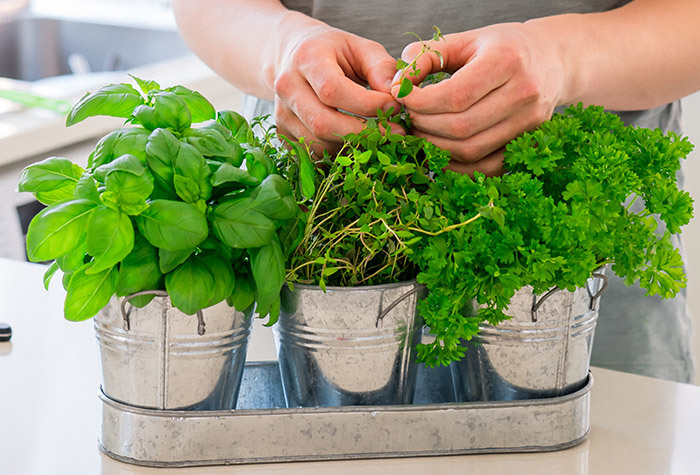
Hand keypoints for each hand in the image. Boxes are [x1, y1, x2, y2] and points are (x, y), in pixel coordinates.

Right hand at [273, 23, 400, 155]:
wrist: (295, 57)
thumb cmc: (334, 52)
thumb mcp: (361, 48)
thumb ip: (382, 68)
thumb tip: (397, 96)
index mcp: (307, 58)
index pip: (333, 90)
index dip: (366, 104)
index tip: (394, 107)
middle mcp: (287, 86)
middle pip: (322, 123)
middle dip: (362, 133)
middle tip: (392, 131)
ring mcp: (281, 112)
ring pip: (319, 143)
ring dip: (352, 145)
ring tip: (376, 135)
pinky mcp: (283, 132)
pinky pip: (313, 153)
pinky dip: (338, 152)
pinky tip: (354, 139)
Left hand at [391, 22, 564, 175]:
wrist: (552, 60)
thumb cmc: (502, 48)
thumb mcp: (465, 39)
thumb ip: (427, 56)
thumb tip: (397, 85)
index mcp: (507, 60)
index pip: (455, 95)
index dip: (419, 102)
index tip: (401, 96)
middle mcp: (523, 94)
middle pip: (460, 127)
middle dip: (424, 125)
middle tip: (409, 117)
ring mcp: (529, 123)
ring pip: (470, 151)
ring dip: (435, 147)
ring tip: (421, 132)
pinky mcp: (527, 144)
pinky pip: (485, 168)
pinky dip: (456, 166)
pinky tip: (440, 151)